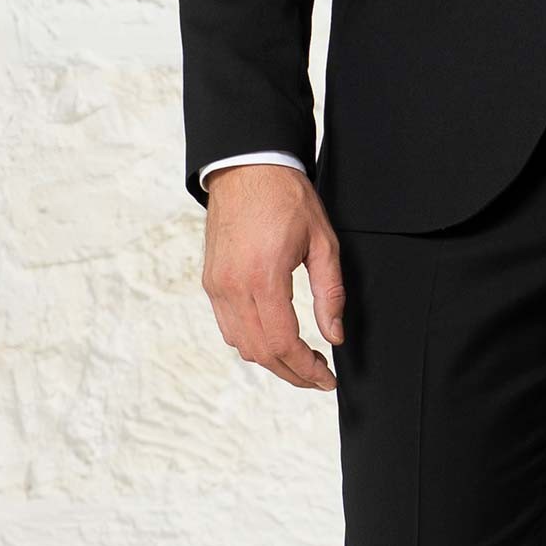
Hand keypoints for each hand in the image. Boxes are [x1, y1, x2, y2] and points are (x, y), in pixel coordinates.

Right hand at [200, 163, 344, 390]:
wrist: (246, 167)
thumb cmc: (287, 198)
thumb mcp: (323, 242)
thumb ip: (330, 293)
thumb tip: (335, 336)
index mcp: (263, 277)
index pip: (284, 343)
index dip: (307, 370)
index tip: (327, 378)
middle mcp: (233, 287)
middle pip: (260, 353)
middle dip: (292, 373)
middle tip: (319, 376)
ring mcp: (217, 286)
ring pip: (241, 345)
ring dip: (271, 360)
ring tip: (301, 360)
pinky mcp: (210, 282)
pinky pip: (228, 327)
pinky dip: (252, 342)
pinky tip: (275, 338)